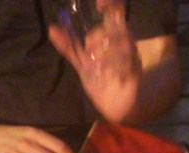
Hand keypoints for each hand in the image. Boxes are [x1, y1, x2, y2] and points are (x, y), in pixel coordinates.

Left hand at [48, 0, 141, 121]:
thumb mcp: (81, 63)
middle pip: (113, 28)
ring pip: (121, 43)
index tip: (99, 4)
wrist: (115, 106)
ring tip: (98, 68)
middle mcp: (125, 41)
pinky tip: (108, 75)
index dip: (109, 3)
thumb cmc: (100, 81)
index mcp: (112, 36)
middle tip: (89, 52)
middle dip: (97, 40)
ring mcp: (132, 55)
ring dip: (105, 54)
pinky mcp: (136, 70)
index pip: (114, 11)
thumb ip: (69, 46)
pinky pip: (126, 62)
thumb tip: (52, 28)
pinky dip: (115, 67)